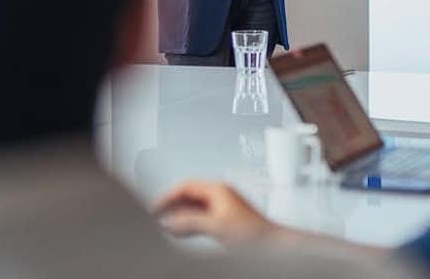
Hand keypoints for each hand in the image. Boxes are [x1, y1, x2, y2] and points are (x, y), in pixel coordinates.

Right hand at [155, 180, 276, 244]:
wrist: (275, 245)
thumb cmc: (255, 233)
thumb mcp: (216, 225)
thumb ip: (190, 222)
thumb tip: (170, 221)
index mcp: (218, 188)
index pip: (185, 186)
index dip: (167, 196)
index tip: (155, 206)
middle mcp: (221, 194)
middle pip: (188, 195)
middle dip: (171, 205)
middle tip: (156, 215)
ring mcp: (224, 206)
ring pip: (194, 207)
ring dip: (179, 216)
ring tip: (165, 224)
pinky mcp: (226, 219)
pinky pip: (200, 217)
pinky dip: (188, 223)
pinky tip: (182, 231)